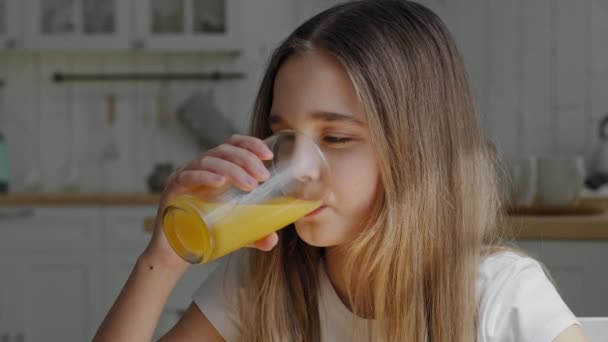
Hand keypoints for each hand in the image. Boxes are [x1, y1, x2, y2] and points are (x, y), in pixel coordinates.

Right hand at [143, 135, 278, 269]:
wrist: (173, 256)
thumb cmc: (203, 235)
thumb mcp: (235, 233)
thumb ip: (255, 234)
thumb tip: (273, 239)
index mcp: (213, 170)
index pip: (231, 145)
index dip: (250, 144)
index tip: (268, 155)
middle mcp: (197, 168)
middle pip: (223, 151)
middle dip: (246, 159)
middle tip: (263, 177)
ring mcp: (183, 178)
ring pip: (208, 161)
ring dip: (232, 170)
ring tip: (251, 185)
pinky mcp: (171, 192)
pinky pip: (187, 177)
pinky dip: (205, 177)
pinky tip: (220, 183)